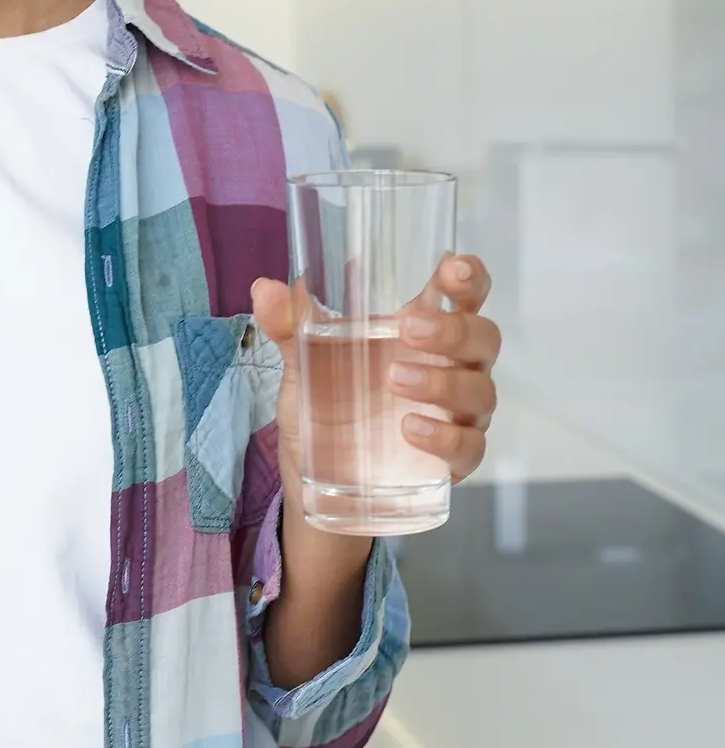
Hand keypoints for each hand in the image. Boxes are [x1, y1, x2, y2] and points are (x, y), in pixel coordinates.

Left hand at [252, 255, 499, 508]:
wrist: (317, 481)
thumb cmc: (326, 404)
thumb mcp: (303, 363)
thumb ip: (289, 325)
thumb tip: (264, 288)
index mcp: (422, 330)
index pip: (463, 294)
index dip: (468, 277)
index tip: (452, 267)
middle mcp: (450, 367)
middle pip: (483, 338)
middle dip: (454, 329)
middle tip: (409, 329)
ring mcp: (456, 415)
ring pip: (479, 391)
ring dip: (442, 382)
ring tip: (395, 381)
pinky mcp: (452, 461)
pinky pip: (469, 447)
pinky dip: (445, 437)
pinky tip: (411, 430)